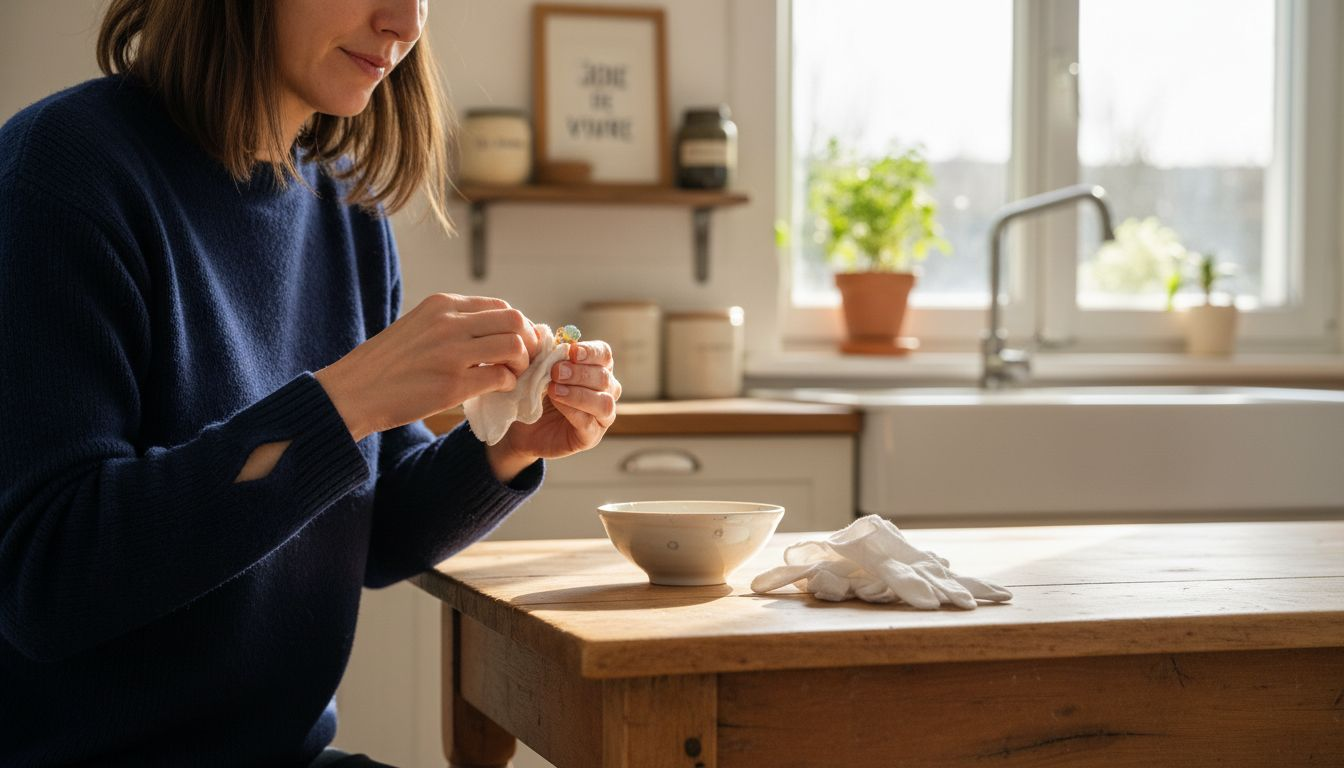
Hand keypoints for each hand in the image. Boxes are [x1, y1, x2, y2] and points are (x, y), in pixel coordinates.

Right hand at [315, 293, 539, 441]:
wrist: (351, 391)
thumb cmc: (385, 364)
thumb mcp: (418, 327)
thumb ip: (452, 324)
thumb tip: (493, 332)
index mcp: (441, 304)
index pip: (499, 306)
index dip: (516, 326)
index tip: (517, 343)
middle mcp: (449, 322)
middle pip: (514, 321)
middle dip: (527, 341)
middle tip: (523, 361)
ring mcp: (452, 353)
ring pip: (514, 346)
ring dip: (521, 364)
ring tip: (510, 375)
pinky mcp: (453, 384)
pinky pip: (500, 377)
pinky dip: (508, 384)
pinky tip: (497, 389)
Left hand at [485, 340, 620, 476]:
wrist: (520, 428)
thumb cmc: (533, 393)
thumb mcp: (535, 369)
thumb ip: (540, 351)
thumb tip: (538, 331)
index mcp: (596, 368)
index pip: (604, 354)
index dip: (590, 351)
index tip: (571, 351)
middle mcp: (605, 390)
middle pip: (604, 377)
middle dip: (579, 372)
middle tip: (555, 371)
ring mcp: (601, 416)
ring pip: (604, 402)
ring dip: (579, 393)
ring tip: (554, 389)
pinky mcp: (591, 436)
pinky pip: (590, 423)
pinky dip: (574, 412)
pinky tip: (558, 404)